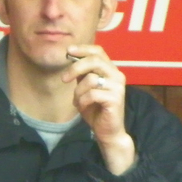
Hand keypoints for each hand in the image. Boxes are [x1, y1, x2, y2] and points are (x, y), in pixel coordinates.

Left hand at [62, 44, 135, 174]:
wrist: (108, 132)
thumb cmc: (96, 109)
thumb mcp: (85, 88)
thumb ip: (82, 74)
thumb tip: (71, 57)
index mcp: (110, 70)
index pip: (98, 51)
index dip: (83, 49)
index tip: (68, 51)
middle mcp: (117, 75)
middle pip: (94, 60)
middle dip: (75, 68)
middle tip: (64, 79)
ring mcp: (118, 87)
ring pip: (91, 79)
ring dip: (78, 91)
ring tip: (78, 101)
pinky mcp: (116, 99)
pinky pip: (92, 94)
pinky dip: (83, 101)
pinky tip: (83, 107)